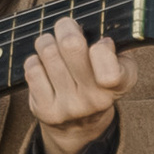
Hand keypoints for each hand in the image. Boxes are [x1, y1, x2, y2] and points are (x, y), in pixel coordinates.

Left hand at [25, 15, 128, 153]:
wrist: (81, 125)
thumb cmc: (99, 79)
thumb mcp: (119, 64)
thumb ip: (115, 45)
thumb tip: (98, 32)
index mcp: (120, 83)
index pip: (107, 59)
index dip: (102, 45)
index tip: (100, 43)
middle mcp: (96, 99)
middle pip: (71, 44)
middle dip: (66, 28)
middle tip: (67, 28)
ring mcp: (70, 107)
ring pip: (48, 51)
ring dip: (47, 42)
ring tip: (53, 47)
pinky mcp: (46, 111)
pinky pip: (32, 68)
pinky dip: (35, 60)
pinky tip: (44, 66)